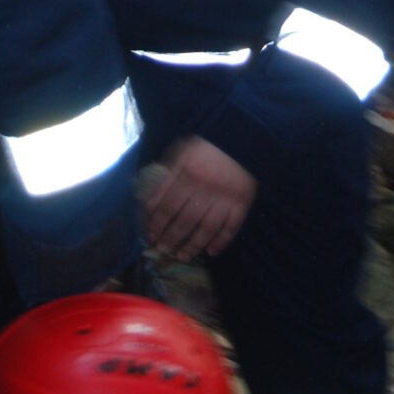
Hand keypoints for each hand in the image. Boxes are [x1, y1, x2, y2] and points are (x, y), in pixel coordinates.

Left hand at [144, 139, 256, 260]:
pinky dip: (222, 241)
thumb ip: (167, 176)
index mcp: (189, 173)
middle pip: (186, 219)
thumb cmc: (207, 147)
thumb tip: (151, 200)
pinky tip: (212, 252)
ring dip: (193, 244)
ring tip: (182, 256)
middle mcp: (206, 188)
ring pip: (207, 227)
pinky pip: (232, 226)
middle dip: (172, 237)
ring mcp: (225, 197)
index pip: (169, 203)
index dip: (158, 221)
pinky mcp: (242, 202)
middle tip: (163, 249)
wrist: (241, 137)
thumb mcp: (182, 153)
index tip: (151, 234)